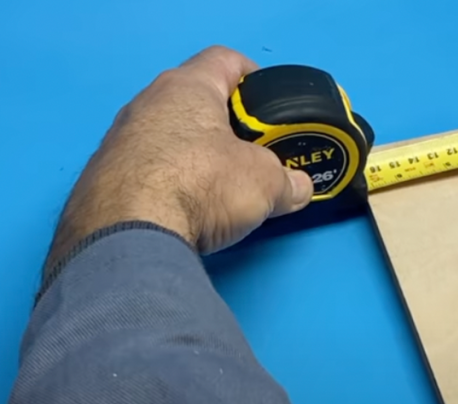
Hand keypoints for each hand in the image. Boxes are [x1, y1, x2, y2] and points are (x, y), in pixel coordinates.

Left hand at [45, 46, 312, 269]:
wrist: (128, 234)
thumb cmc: (202, 186)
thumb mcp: (266, 183)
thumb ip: (288, 181)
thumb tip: (300, 188)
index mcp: (188, 87)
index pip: (226, 61)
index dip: (254, 78)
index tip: (271, 107)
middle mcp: (147, 103)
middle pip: (195, 102)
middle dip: (226, 125)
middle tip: (253, 154)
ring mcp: (118, 139)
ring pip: (168, 136)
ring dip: (194, 155)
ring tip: (220, 188)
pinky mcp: (103, 177)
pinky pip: (147, 168)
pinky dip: (169, 182)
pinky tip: (185, 210)